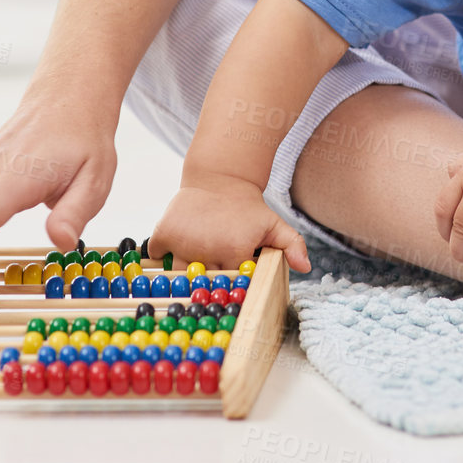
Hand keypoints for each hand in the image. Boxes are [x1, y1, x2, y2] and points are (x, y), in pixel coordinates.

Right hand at [147, 171, 312, 273]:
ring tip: (195, 260)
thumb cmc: (247, 207)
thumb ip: (292, 245)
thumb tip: (305, 268)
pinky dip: (163, 255)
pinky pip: (157, 256)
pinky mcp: (163, 233)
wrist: (219, 177)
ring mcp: (182, 242)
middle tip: (213, 269)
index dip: (233, 283)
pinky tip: (176, 247)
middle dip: (209, 282)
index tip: (233, 277)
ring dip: (185, 272)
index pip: (232, 284)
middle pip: (205, 284)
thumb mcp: (273, 224)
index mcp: (234, 251)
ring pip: (179, 275)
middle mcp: (207, 249)